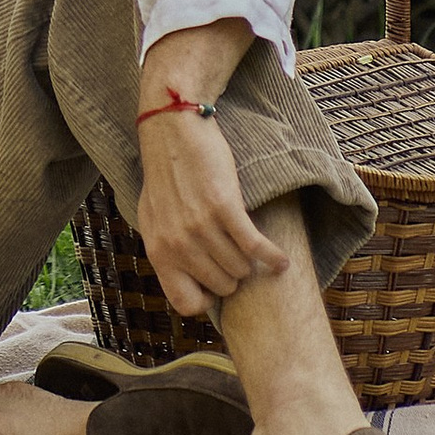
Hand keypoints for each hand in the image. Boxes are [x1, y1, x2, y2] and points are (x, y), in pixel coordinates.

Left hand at [136, 101, 288, 320]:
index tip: (214, 284)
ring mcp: (200, 227)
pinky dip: (273, 257)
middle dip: (232, 274)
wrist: (172, 131)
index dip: (206, 299)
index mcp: (158, 251)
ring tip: (244, 243)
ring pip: (241, 269)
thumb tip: (185, 282)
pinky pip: (255, 247)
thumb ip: (167, 252)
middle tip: (232, 253)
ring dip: (248, 259)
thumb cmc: (165, 176)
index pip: (186, 303)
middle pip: (223, 287)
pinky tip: (282, 261)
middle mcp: (178, 244)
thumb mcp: (153, 219)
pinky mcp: (224, 208)